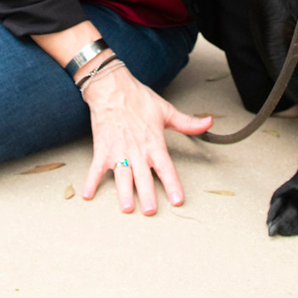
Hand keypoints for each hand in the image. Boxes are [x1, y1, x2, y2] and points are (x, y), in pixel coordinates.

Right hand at [80, 65, 212, 214]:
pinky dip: (91, 181)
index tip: (177, 199)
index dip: (172, 184)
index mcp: (154, 142)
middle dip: (148, 194)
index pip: (166, 167)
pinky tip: (88, 195)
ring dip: (124, 192)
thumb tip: (209, 123)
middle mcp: (137, 150)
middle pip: (144, 176)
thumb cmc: (138, 98)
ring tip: (127, 208)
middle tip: (151, 210)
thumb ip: (188, 123)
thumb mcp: (166, 110)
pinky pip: (96, 168)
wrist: (112, 87)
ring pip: (122, 176)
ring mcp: (118, 151)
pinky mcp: (102, 149)